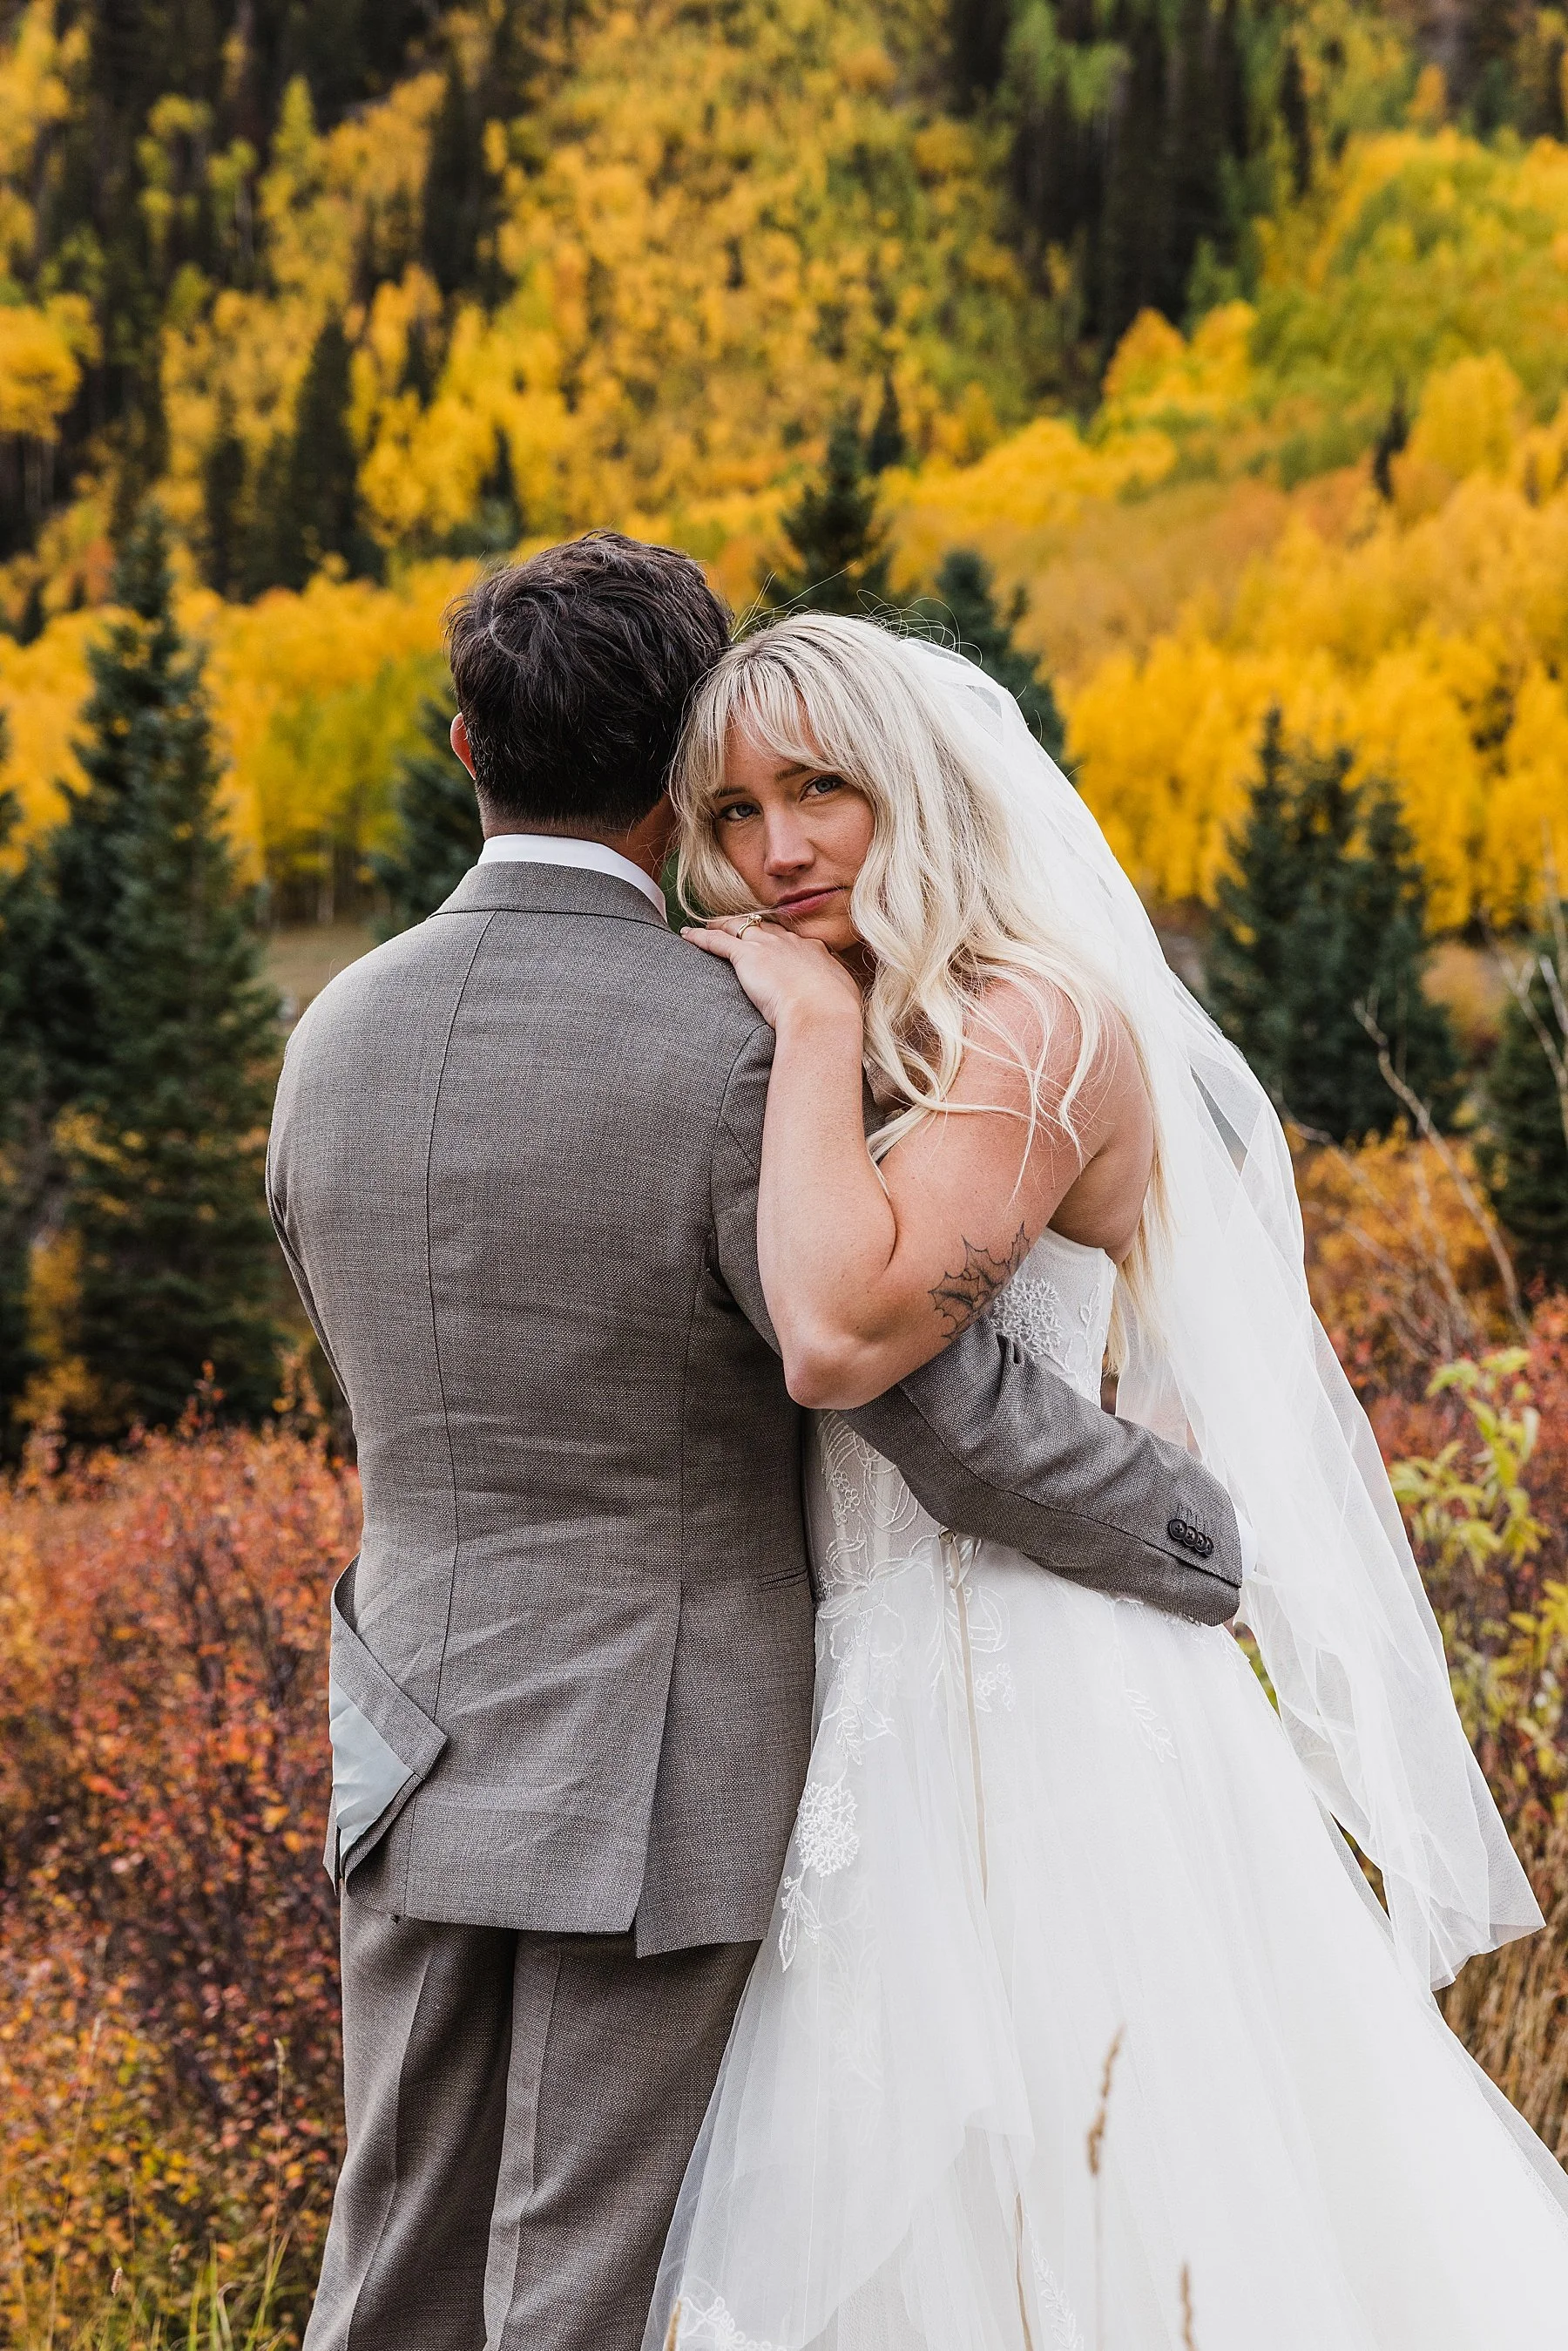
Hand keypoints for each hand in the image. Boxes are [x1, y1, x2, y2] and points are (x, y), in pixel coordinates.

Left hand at [684, 914, 863, 1036]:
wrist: (823, 1013)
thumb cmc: (836, 1014)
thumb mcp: (843, 999)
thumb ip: (837, 994)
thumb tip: (839, 1003)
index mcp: (814, 952)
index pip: (792, 939)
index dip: (779, 939)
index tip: (773, 944)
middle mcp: (790, 942)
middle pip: (765, 926)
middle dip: (750, 924)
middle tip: (736, 926)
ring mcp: (767, 946)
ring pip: (739, 926)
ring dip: (721, 924)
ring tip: (707, 924)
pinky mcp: (747, 955)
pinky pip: (718, 940)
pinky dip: (701, 936)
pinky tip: (687, 935)